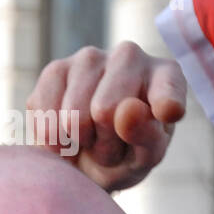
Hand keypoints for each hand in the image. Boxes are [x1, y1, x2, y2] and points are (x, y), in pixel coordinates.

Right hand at [25, 41, 185, 191]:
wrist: (85, 157)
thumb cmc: (125, 154)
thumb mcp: (145, 157)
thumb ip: (146, 136)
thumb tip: (126, 110)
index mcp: (166, 75)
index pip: (167, 88)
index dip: (165, 103)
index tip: (167, 114)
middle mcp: (129, 56)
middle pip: (106, 111)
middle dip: (103, 142)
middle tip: (108, 146)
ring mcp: (88, 59)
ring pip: (73, 116)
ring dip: (77, 142)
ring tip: (87, 140)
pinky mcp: (54, 70)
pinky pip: (46, 116)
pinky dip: (53, 139)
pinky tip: (63, 135)